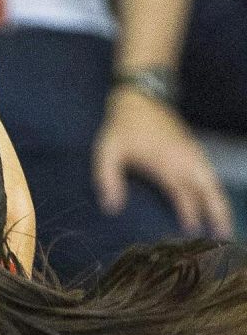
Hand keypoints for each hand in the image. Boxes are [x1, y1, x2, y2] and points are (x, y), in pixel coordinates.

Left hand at [93, 88, 234, 237]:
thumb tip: (111, 208)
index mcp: (167, 163)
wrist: (141, 98)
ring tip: (226, 227)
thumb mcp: (108, 151)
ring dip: (221, 204)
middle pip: (209, 190)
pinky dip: (216, 191)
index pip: (183, 194)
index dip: (189, 214)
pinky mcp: (194, 150)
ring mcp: (193, 154)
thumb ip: (108, 180)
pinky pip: (211, 175)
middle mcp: (186, 160)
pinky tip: (216, 204)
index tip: (191, 232)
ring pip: (214, 183)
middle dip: (218, 213)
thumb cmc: (122, 127)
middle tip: (225, 236)